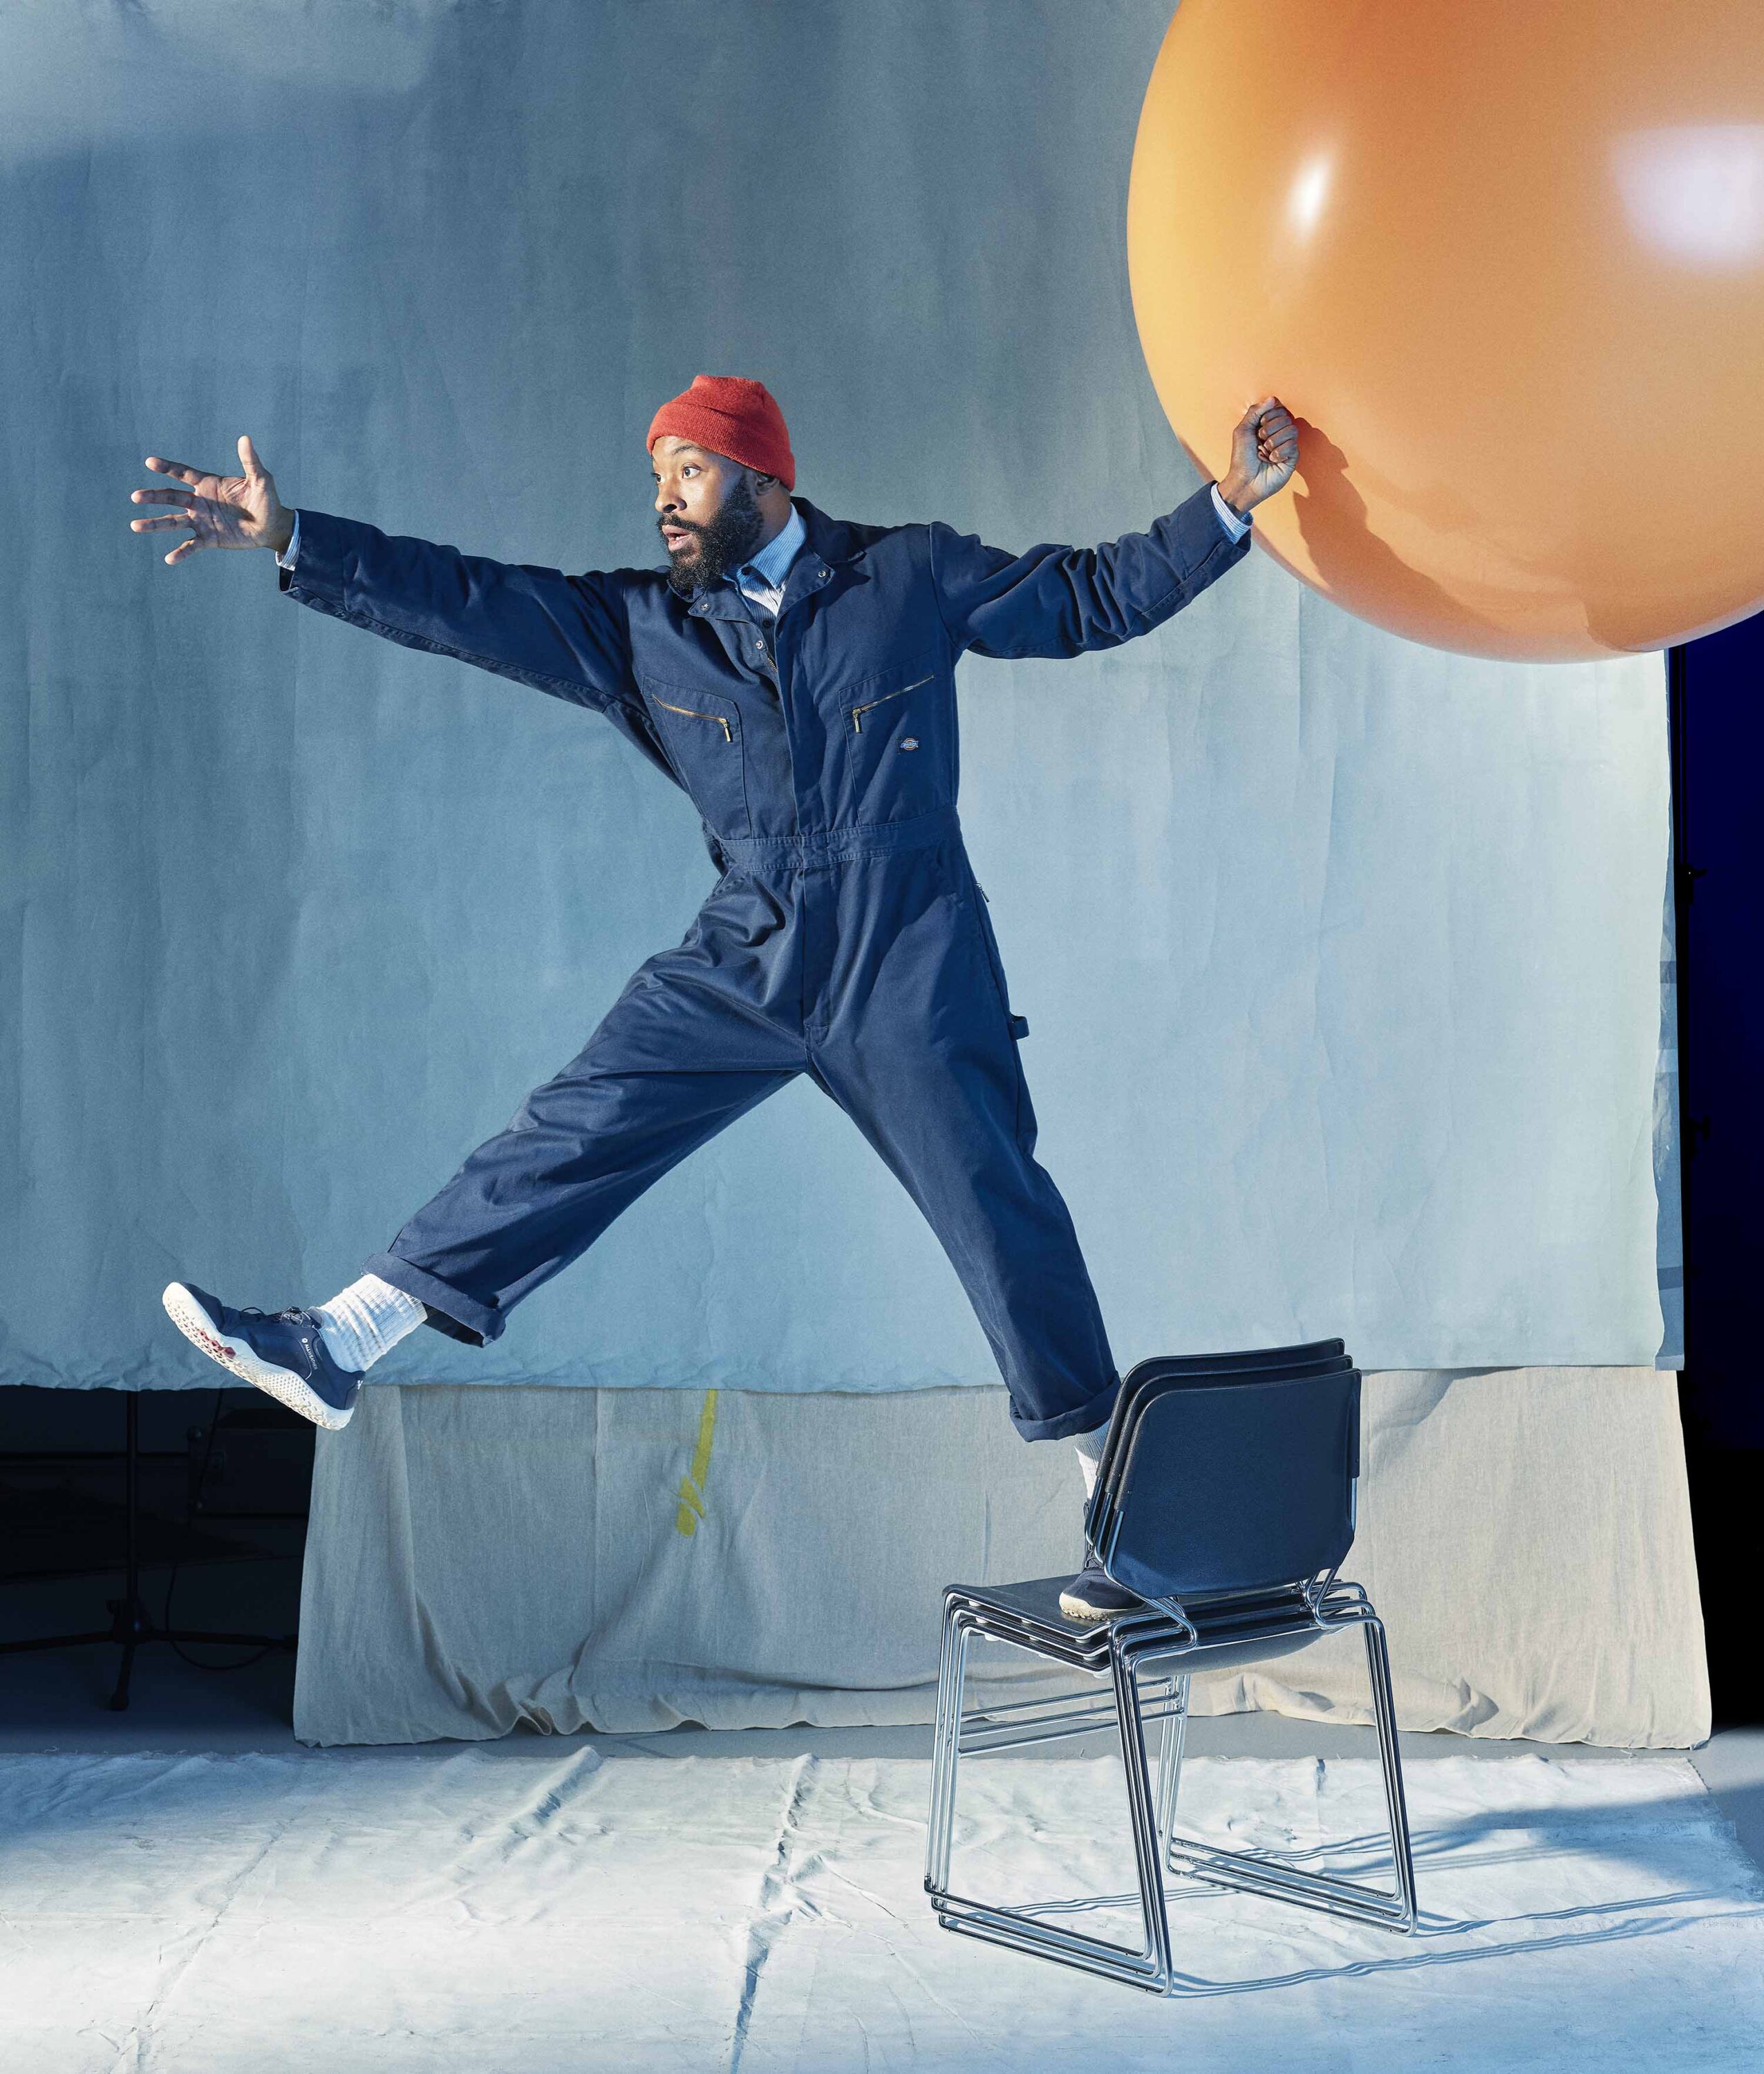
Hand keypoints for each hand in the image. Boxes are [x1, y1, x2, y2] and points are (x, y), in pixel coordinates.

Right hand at [129, 436, 293, 563]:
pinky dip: (181, 552)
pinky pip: (191, 545)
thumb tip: (245, 438)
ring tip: (135, 526)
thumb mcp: (260, 480)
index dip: (167, 467)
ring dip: (155, 524)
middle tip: (135, 496)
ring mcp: (202, 520)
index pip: (183, 473)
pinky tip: (169, 559)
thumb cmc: (266, 500)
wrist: (272, 527)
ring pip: (173, 522)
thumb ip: (250, 461)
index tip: (150, 462)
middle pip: (171, 497)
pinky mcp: (209, 538)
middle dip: (153, 496)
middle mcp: (200, 501)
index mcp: (208, 484)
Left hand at [1217, 397, 1298, 517]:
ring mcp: (1287, 445)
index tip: (1258, 427)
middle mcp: (1279, 434)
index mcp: (1268, 425)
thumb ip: (1255, 411)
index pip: (1278, 409)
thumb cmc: (1242, 458)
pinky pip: (1293, 445)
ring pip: (1292, 429)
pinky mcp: (1293, 458)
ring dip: (1274, 441)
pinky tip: (1272, 460)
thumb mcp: (1242, 430)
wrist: (1244, 481)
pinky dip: (1279, 452)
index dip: (1268, 416)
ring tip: (1265, 452)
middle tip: (1260, 440)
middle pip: (1286, 417)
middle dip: (1270, 429)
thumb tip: (1272, 399)